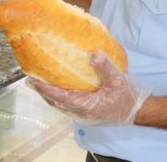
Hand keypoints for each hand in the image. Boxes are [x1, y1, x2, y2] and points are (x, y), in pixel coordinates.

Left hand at [28, 51, 150, 124]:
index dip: (45, 89)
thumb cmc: (126, 97)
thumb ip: (105, 67)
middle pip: (54, 101)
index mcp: (86, 105)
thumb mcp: (118, 80)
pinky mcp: (84, 110)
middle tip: (30, 77)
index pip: (59, 97)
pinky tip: (55, 85)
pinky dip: (56, 95)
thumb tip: (94, 53)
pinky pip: (65, 103)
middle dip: (41, 90)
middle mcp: (80, 111)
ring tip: (38, 80)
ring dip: (47, 93)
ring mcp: (81, 112)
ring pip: (59, 103)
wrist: (136, 111)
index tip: (32, 80)